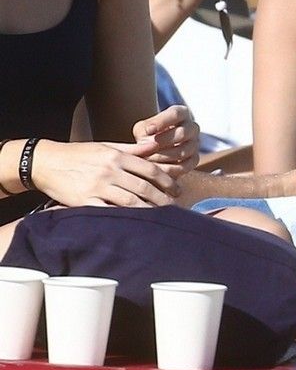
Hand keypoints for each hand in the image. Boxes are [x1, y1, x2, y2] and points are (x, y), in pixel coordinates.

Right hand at [30, 140, 181, 207]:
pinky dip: (124, 218)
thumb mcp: (105, 146)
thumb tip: (155, 146)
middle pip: (144, 187)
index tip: (177, 189)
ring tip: (161, 217)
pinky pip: (109, 211)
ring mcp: (97, 187)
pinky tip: (136, 223)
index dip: (167, 181)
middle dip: (163, 198)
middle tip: (174, 206)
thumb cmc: (78, 154)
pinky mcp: (85, 201)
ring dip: (149, 210)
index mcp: (116, 156)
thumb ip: (131, 149)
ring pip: (131, 202)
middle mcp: (109, 171)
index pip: (150, 169)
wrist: (44, 162)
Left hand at [132, 105, 200, 174]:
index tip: (148, 130)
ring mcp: (195, 144)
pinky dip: (168, 169)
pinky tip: (154, 170)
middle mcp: (192, 127)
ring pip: (183, 151)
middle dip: (162, 142)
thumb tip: (148, 135)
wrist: (155, 149)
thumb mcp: (143, 128)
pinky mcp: (194, 160)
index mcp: (182, 113)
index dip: (162, 122)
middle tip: (145, 149)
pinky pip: (184, 166)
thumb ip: (144, 129)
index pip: (175, 114)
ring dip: (162, 157)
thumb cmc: (148, 134)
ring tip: (146, 159)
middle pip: (182, 133)